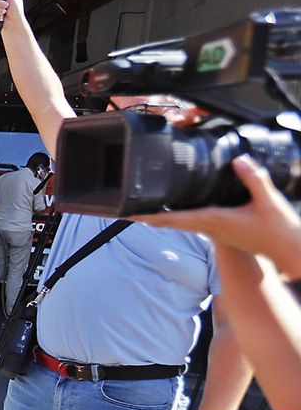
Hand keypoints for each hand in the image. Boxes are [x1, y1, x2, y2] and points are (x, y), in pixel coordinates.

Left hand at [134, 156, 300, 272]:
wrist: (289, 249)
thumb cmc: (278, 229)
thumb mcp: (267, 201)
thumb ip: (253, 178)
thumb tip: (238, 160)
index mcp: (214, 220)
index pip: (175, 218)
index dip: (152, 215)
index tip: (131, 214)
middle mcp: (210, 227)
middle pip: (171, 222)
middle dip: (148, 217)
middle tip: (126, 211)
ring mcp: (215, 230)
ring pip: (181, 222)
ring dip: (162, 216)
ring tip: (143, 209)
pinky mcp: (222, 230)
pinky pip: (193, 222)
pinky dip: (179, 216)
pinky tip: (177, 209)